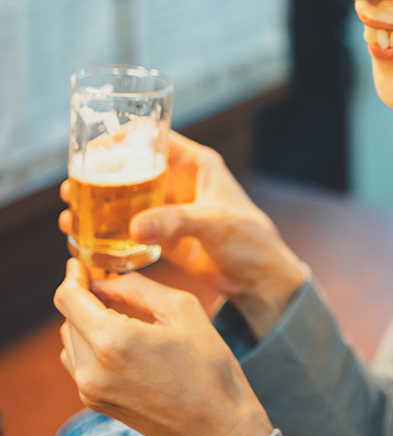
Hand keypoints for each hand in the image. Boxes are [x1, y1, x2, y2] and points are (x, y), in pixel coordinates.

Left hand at [55, 259, 272, 435]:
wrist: (219, 426)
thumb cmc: (210, 369)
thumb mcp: (184, 312)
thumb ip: (139, 288)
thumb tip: (108, 279)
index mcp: (113, 342)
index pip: (69, 298)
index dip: (74, 275)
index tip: (84, 264)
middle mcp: (92, 370)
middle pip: (68, 319)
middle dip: (85, 297)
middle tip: (109, 282)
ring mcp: (91, 391)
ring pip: (71, 341)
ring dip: (87, 321)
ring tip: (119, 311)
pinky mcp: (97, 403)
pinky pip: (80, 364)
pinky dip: (92, 344)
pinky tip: (122, 339)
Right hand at [60, 132, 304, 338]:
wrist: (260, 279)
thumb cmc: (252, 240)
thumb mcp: (216, 223)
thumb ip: (176, 222)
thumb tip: (134, 227)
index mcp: (196, 165)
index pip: (155, 138)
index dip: (125, 138)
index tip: (95, 150)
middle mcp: (179, 183)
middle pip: (131, 169)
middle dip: (100, 176)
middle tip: (72, 188)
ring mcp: (169, 210)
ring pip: (125, 201)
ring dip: (97, 206)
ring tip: (70, 214)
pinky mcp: (164, 237)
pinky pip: (129, 230)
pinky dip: (108, 233)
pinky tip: (83, 238)